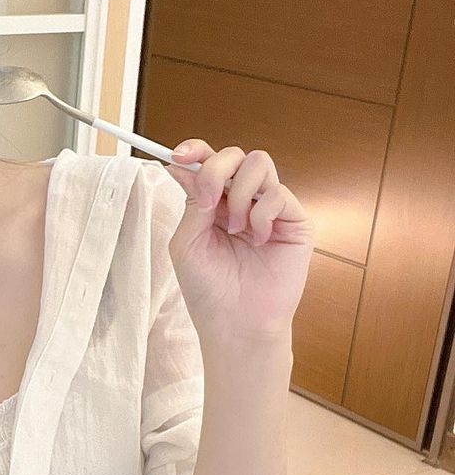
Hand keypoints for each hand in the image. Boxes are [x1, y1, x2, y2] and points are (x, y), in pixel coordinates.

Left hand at [164, 140, 314, 341]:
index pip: (208, 162)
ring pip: (260, 163)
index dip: (195, 150)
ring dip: (240, 193)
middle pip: (235, 155)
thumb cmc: (208, 290)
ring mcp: (269, 208)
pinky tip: (257, 241)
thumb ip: (192, 202)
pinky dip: (261, 215)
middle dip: (216, 170)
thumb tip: (180, 165)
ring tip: (235, 229)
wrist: (235, 324)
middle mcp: (242, 201)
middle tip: (209, 203)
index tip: (180, 156)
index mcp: (213, 203)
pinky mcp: (294, 221)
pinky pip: (278, 194)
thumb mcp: (187, 242)